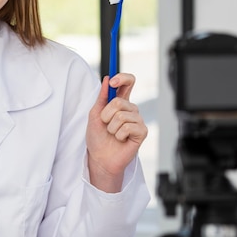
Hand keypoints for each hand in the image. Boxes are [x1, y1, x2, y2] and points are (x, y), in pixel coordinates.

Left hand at [86, 73, 147, 192]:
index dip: (122, 78)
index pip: (129, 82)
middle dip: (106, 115)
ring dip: (111, 127)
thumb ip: (102, 97)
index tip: (113, 81)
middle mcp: (131, 109)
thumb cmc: (97, 138)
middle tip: (105, 125)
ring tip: (112, 134)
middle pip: (119, 101)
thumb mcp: (95, 115)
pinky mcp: (142, 132)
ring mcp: (138, 120)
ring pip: (121, 116)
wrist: (100, 158)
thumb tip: (107, 79)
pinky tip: (120, 140)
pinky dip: (118, 135)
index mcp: (121, 102)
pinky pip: (127, 127)